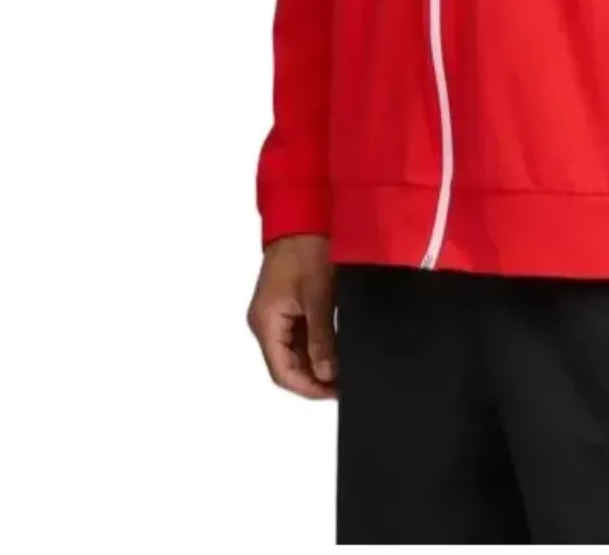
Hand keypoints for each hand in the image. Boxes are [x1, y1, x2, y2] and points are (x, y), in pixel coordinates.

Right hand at [248, 235, 337, 399]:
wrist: (303, 217)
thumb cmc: (305, 250)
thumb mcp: (318, 298)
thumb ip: (321, 339)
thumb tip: (327, 373)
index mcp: (265, 322)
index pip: (282, 372)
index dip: (309, 386)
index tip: (334, 392)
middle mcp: (265, 322)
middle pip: (286, 364)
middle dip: (313, 376)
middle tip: (343, 382)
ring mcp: (274, 314)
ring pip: (292, 351)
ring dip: (314, 361)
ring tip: (342, 367)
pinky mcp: (285, 305)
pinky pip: (298, 334)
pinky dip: (314, 344)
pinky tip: (334, 347)